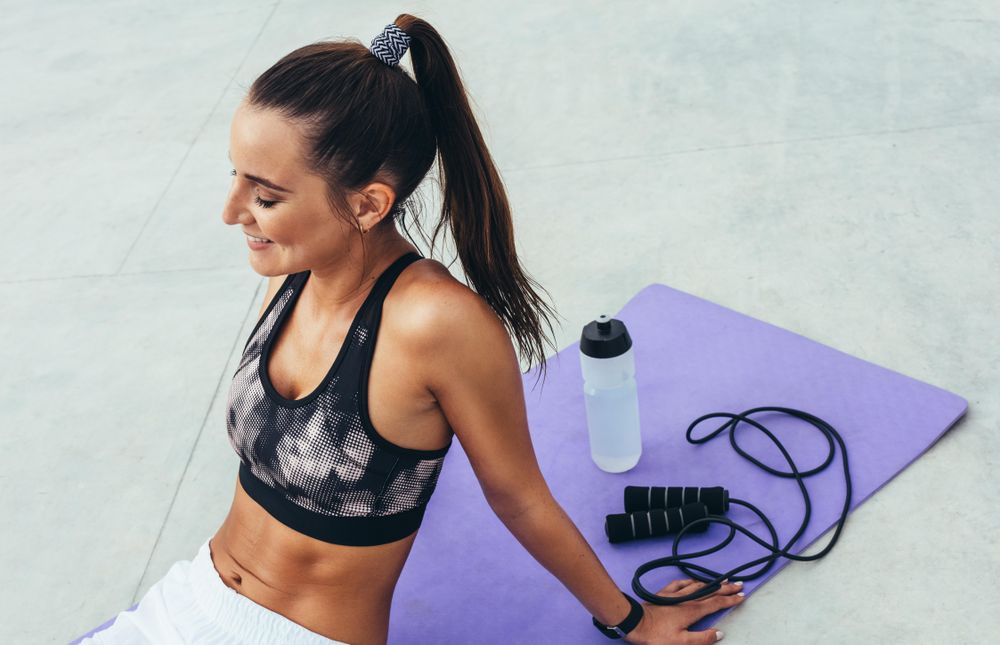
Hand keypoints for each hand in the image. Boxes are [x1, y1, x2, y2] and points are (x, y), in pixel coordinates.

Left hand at [622, 578, 744, 644]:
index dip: (730, 600)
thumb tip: (719, 633)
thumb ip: (702, 638)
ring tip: (722, 580)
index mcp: (693, 611)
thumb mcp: (682, 642)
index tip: (741, 596)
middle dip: (726, 588)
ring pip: (698, 586)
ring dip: (711, 583)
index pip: (716, 603)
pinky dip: (690, 581)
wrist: (634, 622)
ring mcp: (675, 594)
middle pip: (710, 592)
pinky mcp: (664, 594)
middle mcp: (686, 599)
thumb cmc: (657, 635)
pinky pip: (680, 583)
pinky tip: (693, 581)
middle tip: (739, 584)